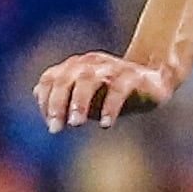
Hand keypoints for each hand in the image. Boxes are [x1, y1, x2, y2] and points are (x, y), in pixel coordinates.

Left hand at [36, 51, 175, 129]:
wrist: (155, 78)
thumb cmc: (113, 90)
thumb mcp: (86, 95)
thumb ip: (62, 94)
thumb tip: (37, 93)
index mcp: (75, 66)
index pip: (51, 79)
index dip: (46, 101)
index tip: (50, 124)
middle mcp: (90, 63)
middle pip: (66, 79)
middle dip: (57, 103)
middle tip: (55, 128)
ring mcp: (112, 68)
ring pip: (89, 80)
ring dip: (79, 102)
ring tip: (76, 124)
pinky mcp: (133, 76)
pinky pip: (118, 90)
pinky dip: (110, 106)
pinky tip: (105, 124)